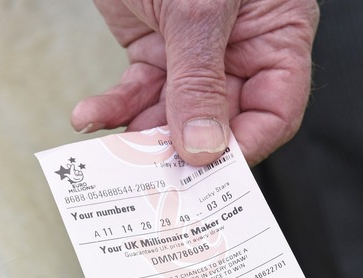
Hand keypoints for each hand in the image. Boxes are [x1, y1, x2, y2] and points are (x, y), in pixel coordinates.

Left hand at [72, 0, 318, 165]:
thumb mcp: (197, 13)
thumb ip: (199, 81)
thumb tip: (204, 146)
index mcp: (274, 34)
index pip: (274, 110)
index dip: (244, 147)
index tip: (209, 174)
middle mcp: (237, 49)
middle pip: (217, 120)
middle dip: (181, 148)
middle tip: (151, 176)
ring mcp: (192, 52)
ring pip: (170, 114)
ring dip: (137, 136)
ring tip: (112, 155)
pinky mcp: (152, 49)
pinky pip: (135, 92)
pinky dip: (111, 107)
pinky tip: (89, 116)